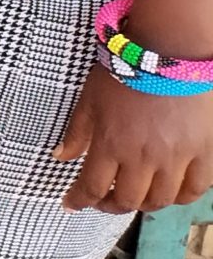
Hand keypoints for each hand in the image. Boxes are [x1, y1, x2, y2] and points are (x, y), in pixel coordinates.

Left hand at [55, 65, 212, 212]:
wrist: (167, 52)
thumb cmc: (123, 72)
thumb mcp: (89, 101)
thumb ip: (76, 133)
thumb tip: (60, 157)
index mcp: (110, 145)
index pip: (92, 187)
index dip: (80, 201)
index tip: (71, 204)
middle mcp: (143, 158)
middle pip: (127, 201)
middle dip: (111, 206)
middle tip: (105, 201)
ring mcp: (176, 158)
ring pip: (161, 200)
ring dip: (144, 204)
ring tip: (136, 196)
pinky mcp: (204, 152)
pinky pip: (196, 188)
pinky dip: (181, 197)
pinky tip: (170, 191)